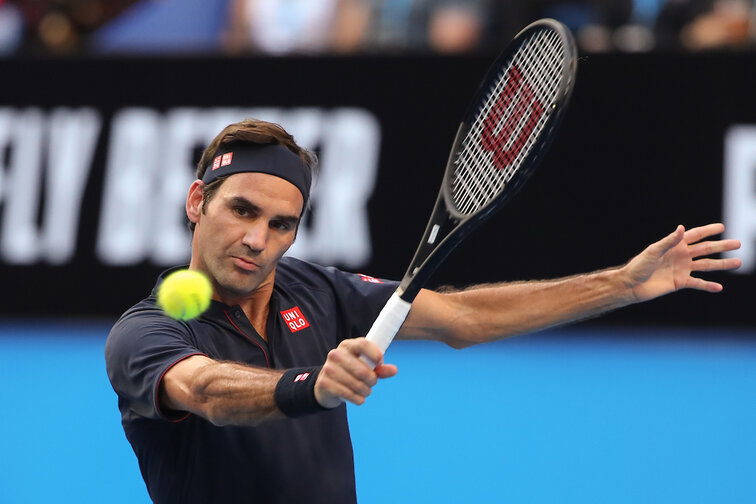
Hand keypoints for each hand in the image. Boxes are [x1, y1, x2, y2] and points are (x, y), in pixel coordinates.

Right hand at [314, 338, 397, 407]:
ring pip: (356, 384)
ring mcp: (329, 369)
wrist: (326, 385)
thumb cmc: (350, 372)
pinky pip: (348, 394)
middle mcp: (336, 354)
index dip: (375, 354)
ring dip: (366, 391)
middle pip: (362, 370)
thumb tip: (394, 370)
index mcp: (347, 345)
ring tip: (365, 391)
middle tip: (372, 383)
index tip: (380, 363)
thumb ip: (379, 368)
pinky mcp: (325, 383)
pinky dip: (358, 399)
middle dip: (372, 380)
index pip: (363, 344)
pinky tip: (358, 398)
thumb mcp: (364, 366)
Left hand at [621, 223, 740, 301]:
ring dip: (722, 264)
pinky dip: (708, 286)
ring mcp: (682, 269)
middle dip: (722, 246)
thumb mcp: (653, 251)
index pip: (695, 235)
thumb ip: (669, 241)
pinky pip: (697, 283)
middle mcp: (681, 256)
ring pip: (706, 265)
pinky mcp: (680, 282)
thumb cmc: (639, 265)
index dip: (708, 230)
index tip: (722, 226)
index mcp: (675, 245)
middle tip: (738, 243)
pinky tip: (719, 287)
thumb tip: (681, 228)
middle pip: (706, 249)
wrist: (632, 285)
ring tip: (737, 262)